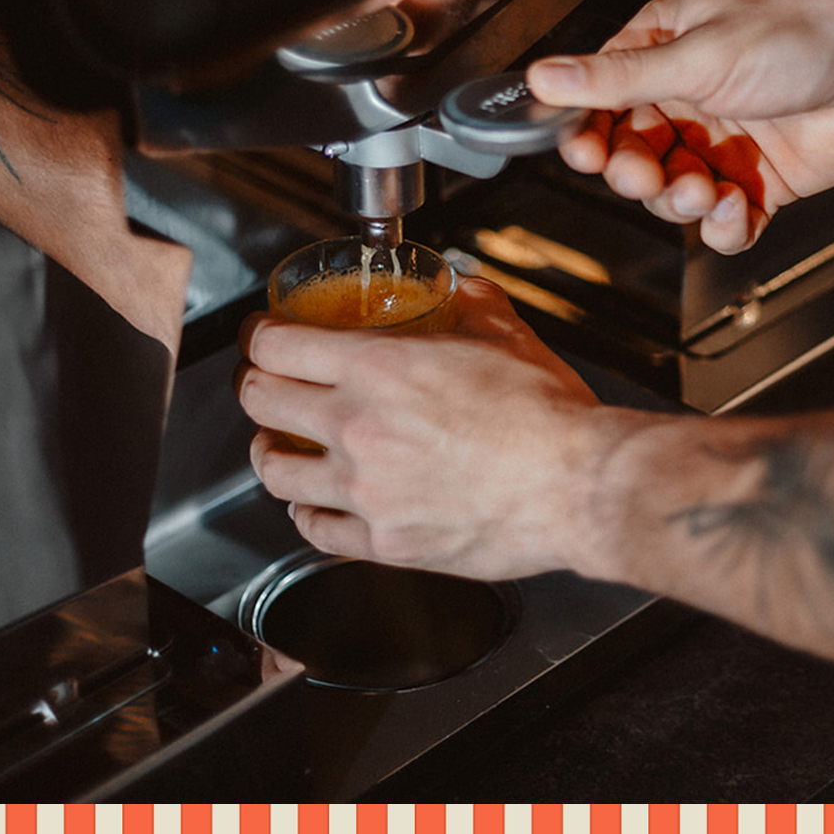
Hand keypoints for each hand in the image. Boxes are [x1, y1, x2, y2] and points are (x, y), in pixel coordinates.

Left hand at [235, 278, 627, 579]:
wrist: (578, 486)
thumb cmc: (548, 417)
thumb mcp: (507, 335)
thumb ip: (472, 305)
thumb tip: (461, 290)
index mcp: (377, 370)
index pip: (278, 346)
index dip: (259, 335)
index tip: (263, 336)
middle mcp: (357, 429)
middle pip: (260, 402)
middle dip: (255, 386)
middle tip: (264, 383)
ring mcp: (365, 491)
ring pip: (275, 473)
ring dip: (267, 452)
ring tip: (277, 447)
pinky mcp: (385, 543)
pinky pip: (316, 530)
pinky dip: (307, 514)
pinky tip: (314, 505)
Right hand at [527, 0, 833, 252]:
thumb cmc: (803, 33)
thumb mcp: (698, 54)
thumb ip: (619, 78)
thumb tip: (545, 77)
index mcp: (662, 52)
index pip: (599, 102)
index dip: (586, 133)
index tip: (585, 153)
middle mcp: (688, 99)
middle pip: (630, 156)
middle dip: (635, 173)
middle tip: (651, 175)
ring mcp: (723, 144)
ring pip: (672, 195)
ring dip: (681, 202)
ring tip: (705, 191)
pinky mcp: (760, 182)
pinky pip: (723, 222)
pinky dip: (725, 227)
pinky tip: (738, 212)